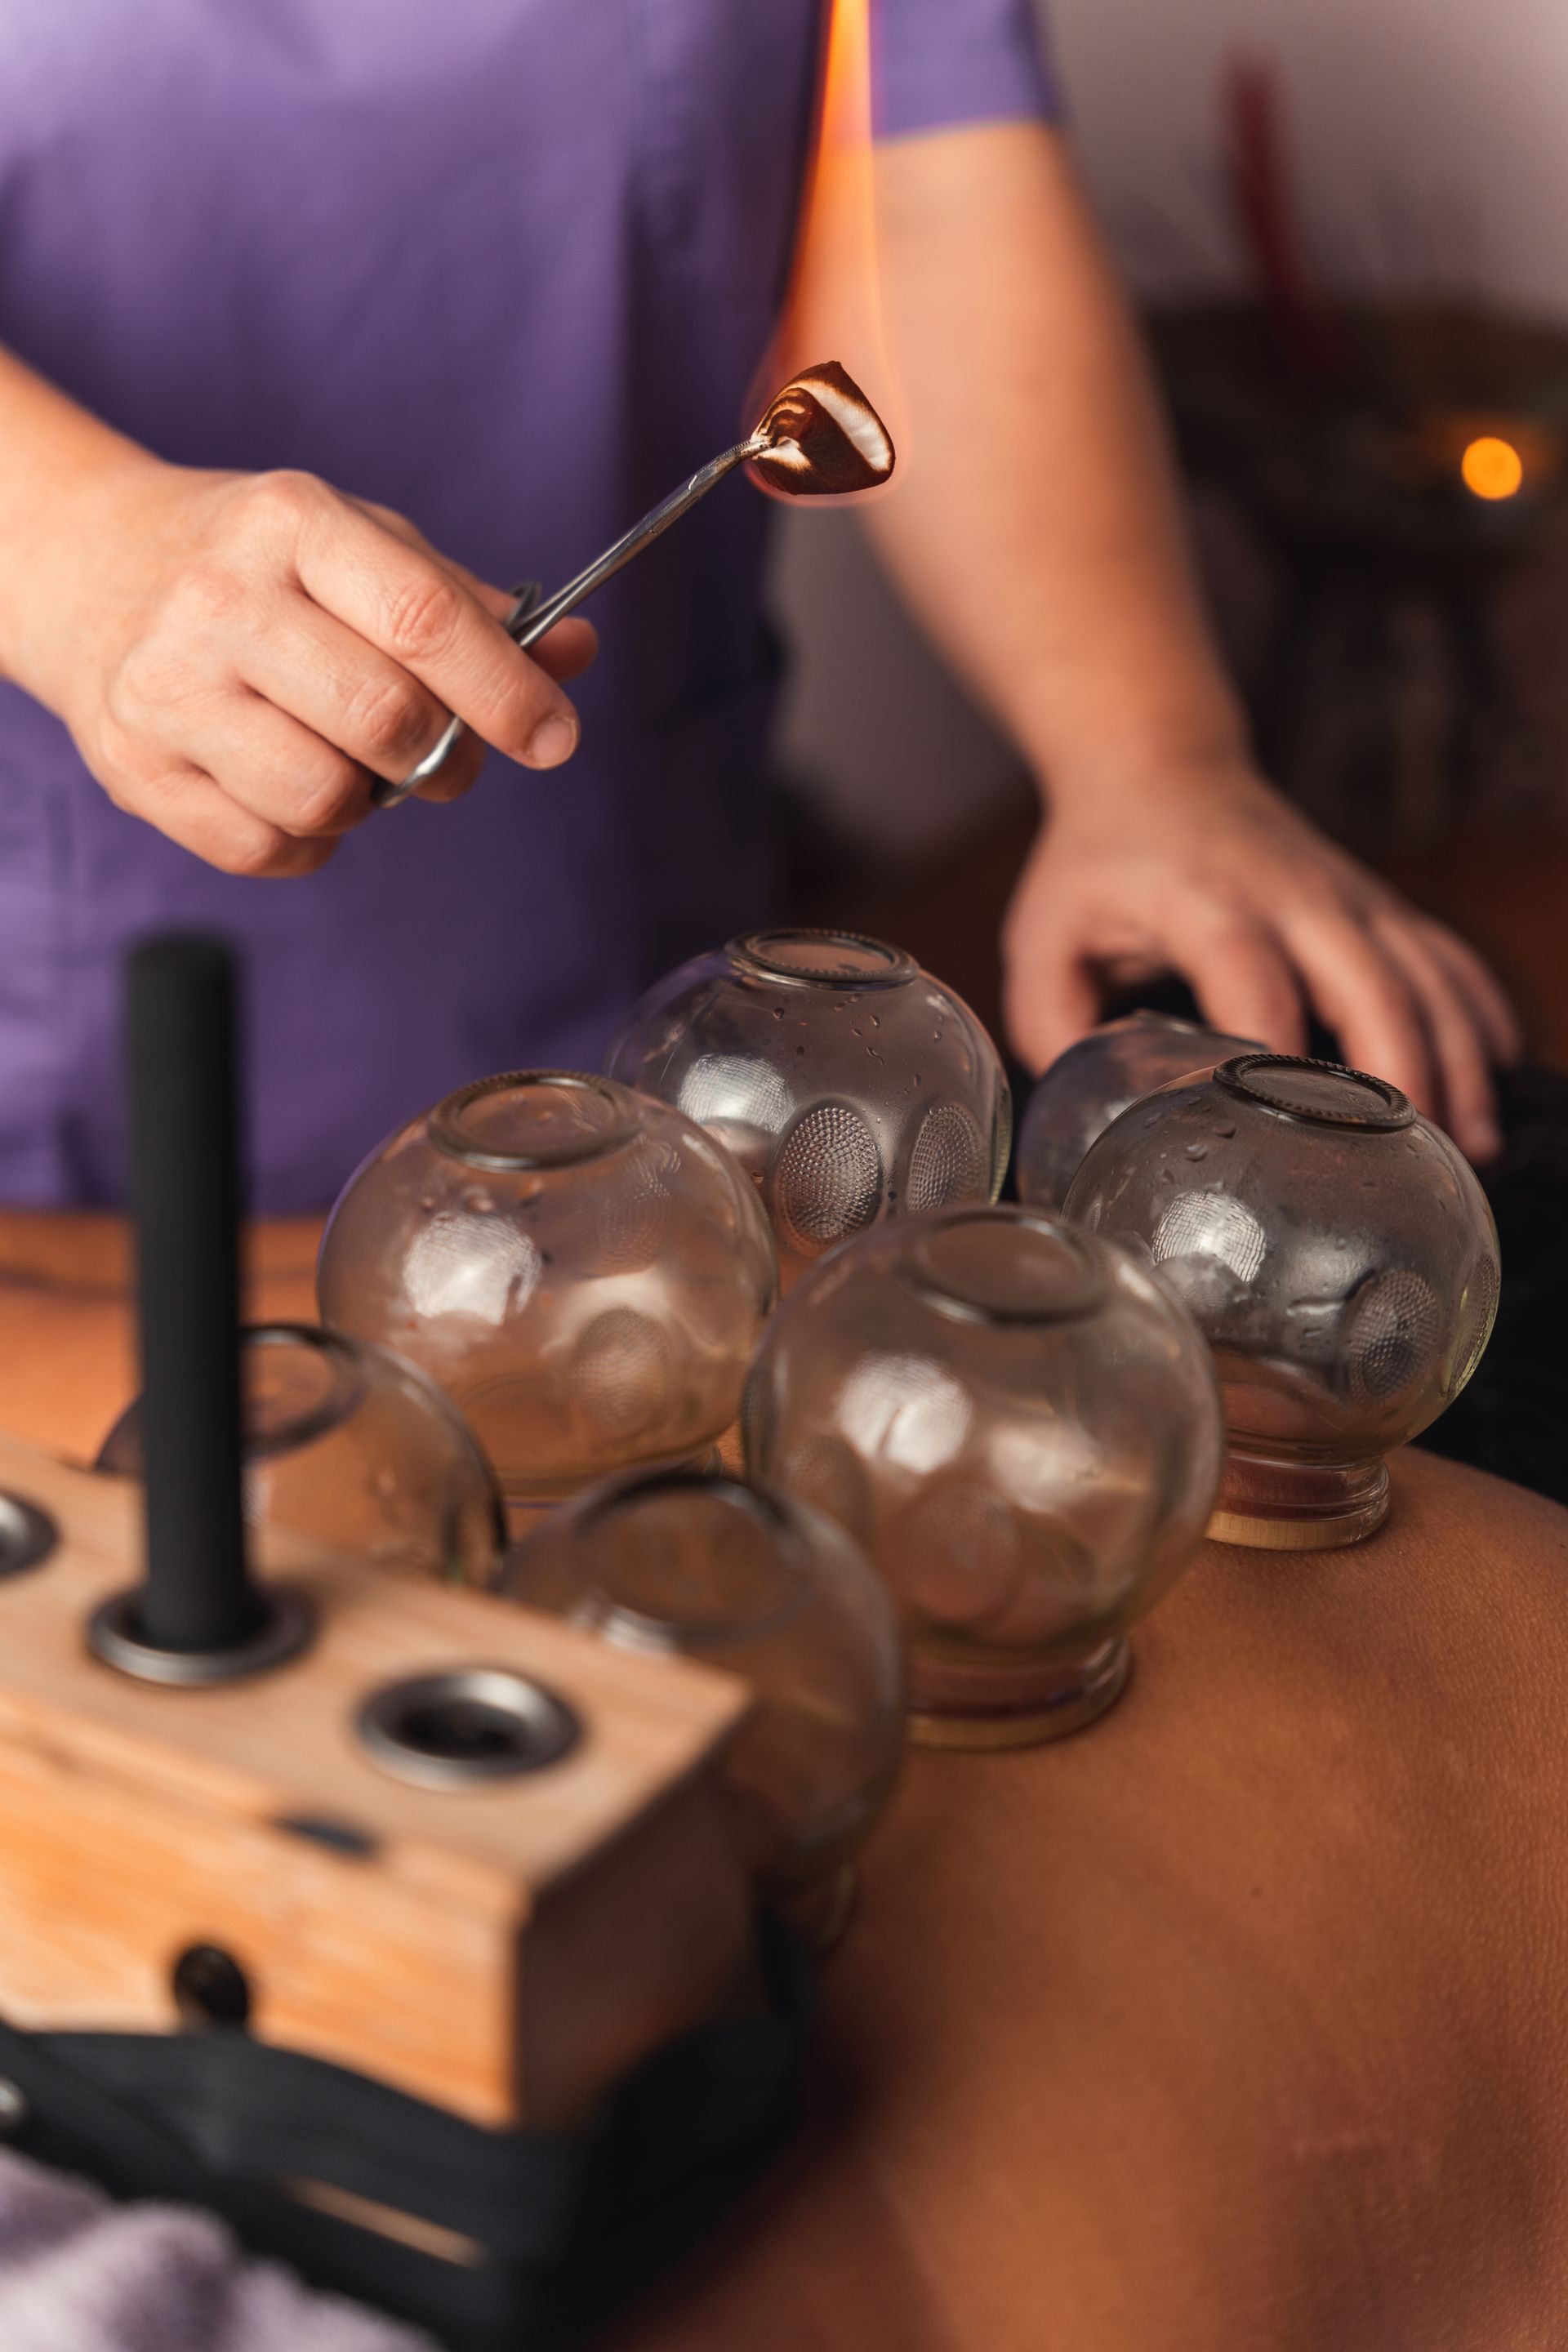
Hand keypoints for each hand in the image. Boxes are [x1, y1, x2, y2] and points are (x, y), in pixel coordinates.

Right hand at [21, 457, 595, 877]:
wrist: (91, 570)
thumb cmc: (261, 567)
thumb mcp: (364, 548)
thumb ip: (468, 607)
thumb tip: (575, 655)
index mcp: (294, 524)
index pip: (424, 620)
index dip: (507, 692)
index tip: (554, 738)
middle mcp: (219, 600)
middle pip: (384, 721)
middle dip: (447, 757)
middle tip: (449, 756)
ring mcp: (166, 688)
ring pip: (325, 798)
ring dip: (368, 802)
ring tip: (350, 760)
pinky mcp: (135, 769)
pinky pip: (265, 848)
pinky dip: (306, 838)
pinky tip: (289, 784)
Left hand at [1002, 762, 1520, 1161]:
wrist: (1157, 766)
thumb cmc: (1096, 866)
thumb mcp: (1043, 941)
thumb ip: (1055, 1031)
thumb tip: (1097, 1119)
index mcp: (1203, 901)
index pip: (1252, 979)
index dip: (1274, 1054)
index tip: (1282, 1128)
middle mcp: (1290, 893)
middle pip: (1368, 982)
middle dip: (1397, 1075)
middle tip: (1406, 1161)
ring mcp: (1344, 894)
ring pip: (1424, 975)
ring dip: (1454, 1059)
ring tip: (1470, 1146)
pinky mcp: (1373, 902)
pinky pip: (1444, 956)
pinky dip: (1477, 1013)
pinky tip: (1494, 1075)